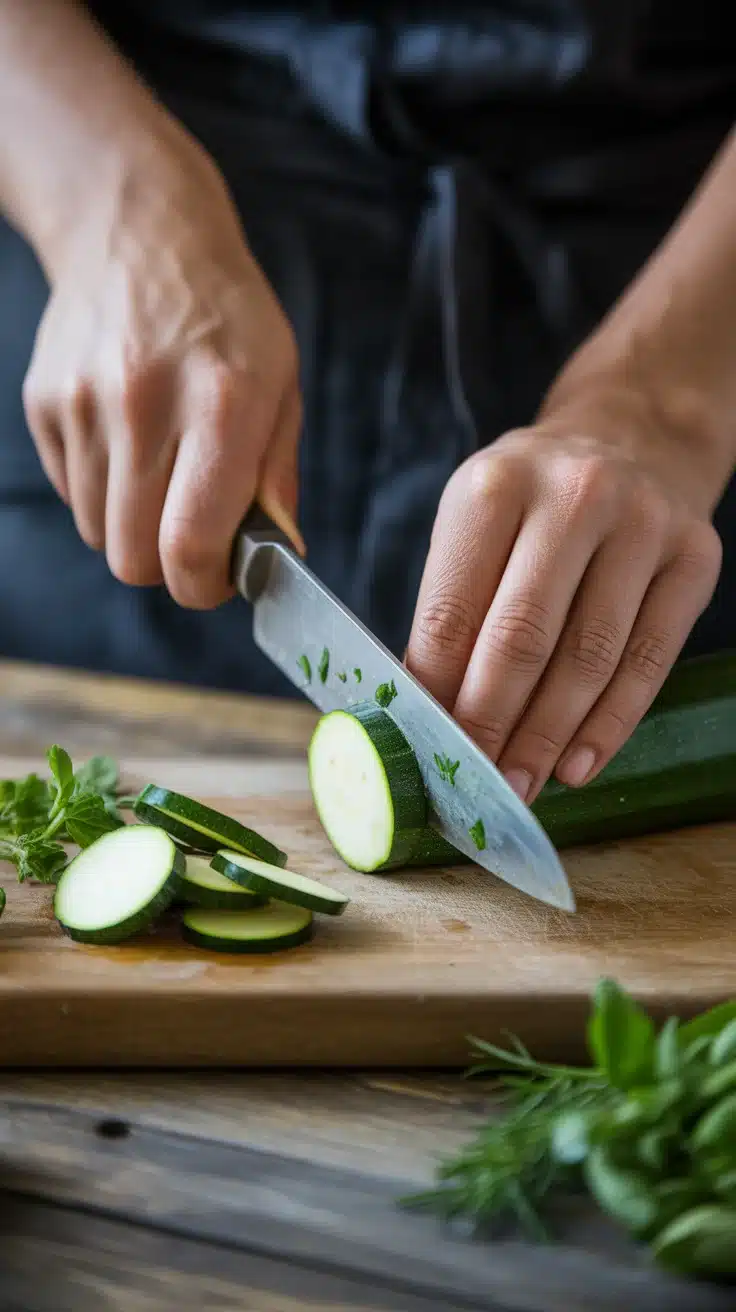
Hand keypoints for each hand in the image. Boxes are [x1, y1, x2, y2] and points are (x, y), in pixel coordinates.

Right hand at [22, 135, 302, 607]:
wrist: (138, 231)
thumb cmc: (226, 316)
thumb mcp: (280, 383)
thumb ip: (277, 476)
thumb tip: (274, 556)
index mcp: (221, 406)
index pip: (189, 544)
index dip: (202, 585)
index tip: (215, 578)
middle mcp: (144, 406)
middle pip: (133, 557)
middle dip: (166, 567)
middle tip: (191, 537)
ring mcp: (84, 404)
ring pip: (97, 533)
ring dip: (132, 526)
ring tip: (161, 473)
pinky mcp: (44, 403)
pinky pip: (72, 492)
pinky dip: (102, 491)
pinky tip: (128, 442)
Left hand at [406, 385, 721, 799]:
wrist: (633, 436)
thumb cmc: (534, 500)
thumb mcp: (476, 524)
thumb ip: (451, 607)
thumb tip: (424, 710)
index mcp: (496, 486)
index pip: (453, 609)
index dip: (436, 690)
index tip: (424, 748)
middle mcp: (574, 495)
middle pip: (523, 636)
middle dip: (491, 723)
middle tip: (472, 783)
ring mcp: (643, 524)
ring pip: (590, 656)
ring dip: (549, 736)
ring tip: (521, 785)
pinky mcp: (695, 556)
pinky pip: (650, 659)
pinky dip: (610, 723)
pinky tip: (579, 765)